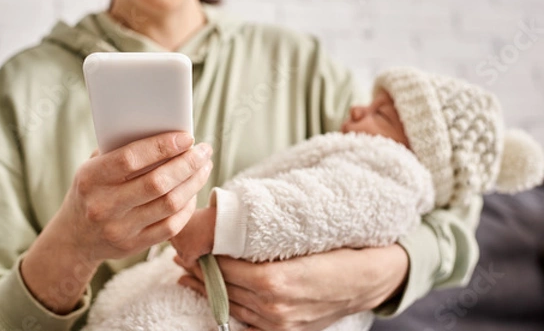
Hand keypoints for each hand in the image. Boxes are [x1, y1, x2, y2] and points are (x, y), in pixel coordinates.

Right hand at [21, 132, 212, 312]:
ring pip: (169, 204)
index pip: (131, 159)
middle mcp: (103, 206)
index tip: (187, 137)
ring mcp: (119, 229)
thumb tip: (165, 131)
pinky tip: (193, 191)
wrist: (74, 238)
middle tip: (204, 151)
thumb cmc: (92, 190)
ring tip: (204, 167)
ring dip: (194, 183)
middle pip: (157, 183)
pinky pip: (171, 226)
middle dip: (188, 164)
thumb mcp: (93, 167)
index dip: (162, 146)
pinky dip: (188, 206)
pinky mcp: (134, 246)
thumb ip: (121, 150)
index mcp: (91, 179)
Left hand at [175, 244, 408, 330]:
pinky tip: (212, 299)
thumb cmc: (340, 251)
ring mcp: (279, 322)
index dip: (204, 256)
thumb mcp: (303, 238)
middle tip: (179, 255)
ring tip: (187, 274)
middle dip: (199, 271)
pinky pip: (246, 323)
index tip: (188, 244)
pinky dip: (225, 310)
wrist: (371, 277)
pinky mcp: (285, 330)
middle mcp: (274, 306)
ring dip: (207, 290)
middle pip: (224, 288)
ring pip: (231, 306)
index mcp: (276, 281)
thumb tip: (233, 229)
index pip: (226, 268)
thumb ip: (266, 240)